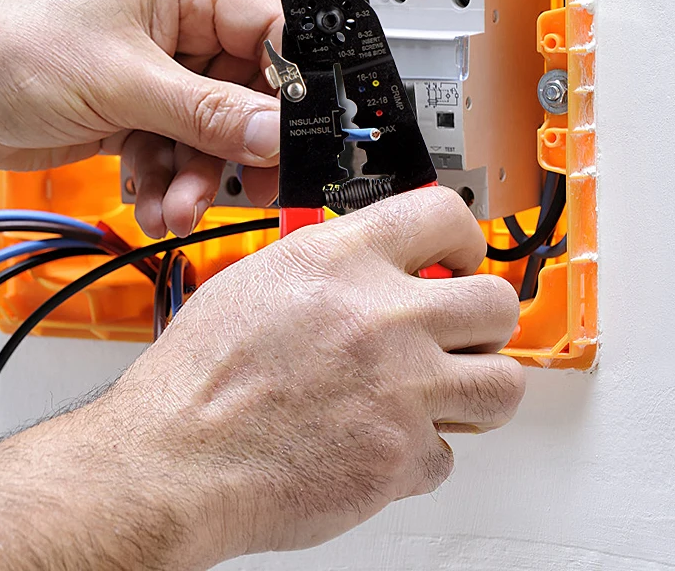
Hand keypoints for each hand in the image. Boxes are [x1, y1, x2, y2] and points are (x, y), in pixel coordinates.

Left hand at [0, 0, 282, 236]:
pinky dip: (165, 180)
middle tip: (251, 185)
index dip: (290, 82)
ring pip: (209, 130)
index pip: (268, 28)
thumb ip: (209, 113)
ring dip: (196, 175)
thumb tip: (276, 134)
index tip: (299, 133)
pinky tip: (149, 199)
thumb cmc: (7, 46)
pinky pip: (175, 148)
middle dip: (236, 146)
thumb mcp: (124, 82)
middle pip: (243, 91)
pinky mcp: (136, 109)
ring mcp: (156, 70)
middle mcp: (175, 24)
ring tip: (176, 207)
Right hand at [0, 187, 523, 569]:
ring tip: (442, 394)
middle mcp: (381, 317)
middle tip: (461, 335)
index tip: (463, 257)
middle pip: (496, 303)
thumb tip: (375, 267)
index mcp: (341, 260)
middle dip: (483, 321)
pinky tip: (379, 442)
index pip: (444, 216)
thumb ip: (331, 266)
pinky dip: (420, 453)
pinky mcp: (400, 458)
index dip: (464, 237)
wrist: (173, 459)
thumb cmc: (200, 376)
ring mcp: (400, 389)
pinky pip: (446, 454)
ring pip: (501, 384)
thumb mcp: (258, 281)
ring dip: (475, 391)